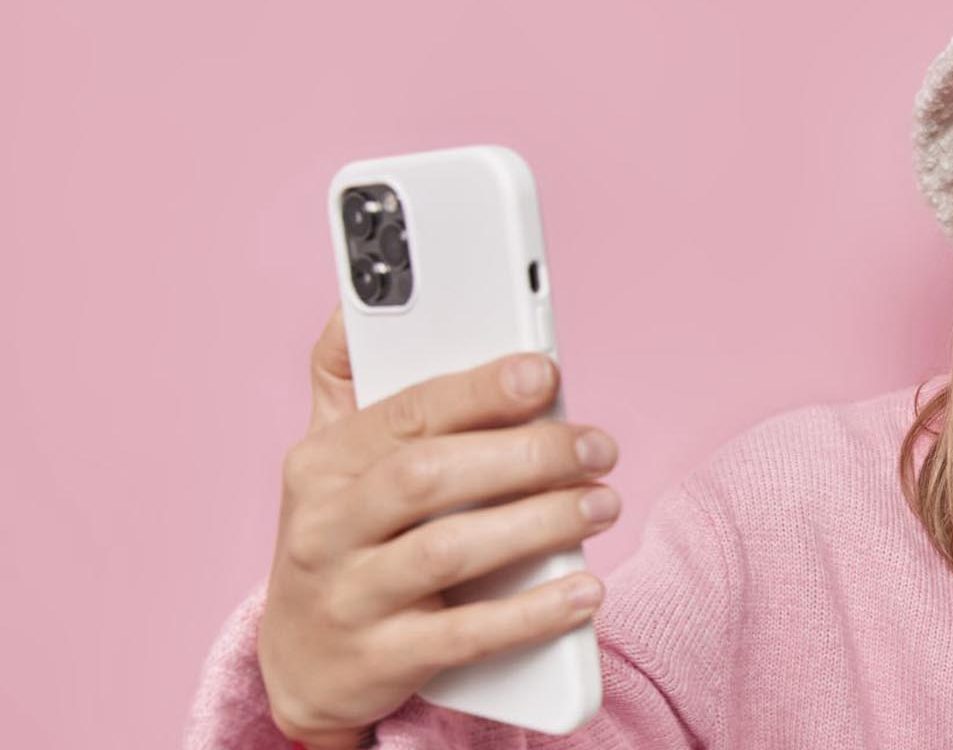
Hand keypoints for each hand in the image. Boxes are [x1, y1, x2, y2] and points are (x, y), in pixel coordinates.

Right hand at [258, 306, 623, 747]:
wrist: (302, 665)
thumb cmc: (341, 540)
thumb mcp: (330, 459)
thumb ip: (349, 379)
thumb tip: (358, 297)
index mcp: (323, 462)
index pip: (405, 411)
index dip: (478, 389)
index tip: (544, 371)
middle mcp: (326, 526)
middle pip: (429, 475)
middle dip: (525, 455)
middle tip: (597, 448)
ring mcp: (349, 596)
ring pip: (449, 551)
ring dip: (538, 525)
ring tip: (602, 506)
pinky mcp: (380, 660)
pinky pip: (464, 636)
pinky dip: (531, 613)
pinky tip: (585, 590)